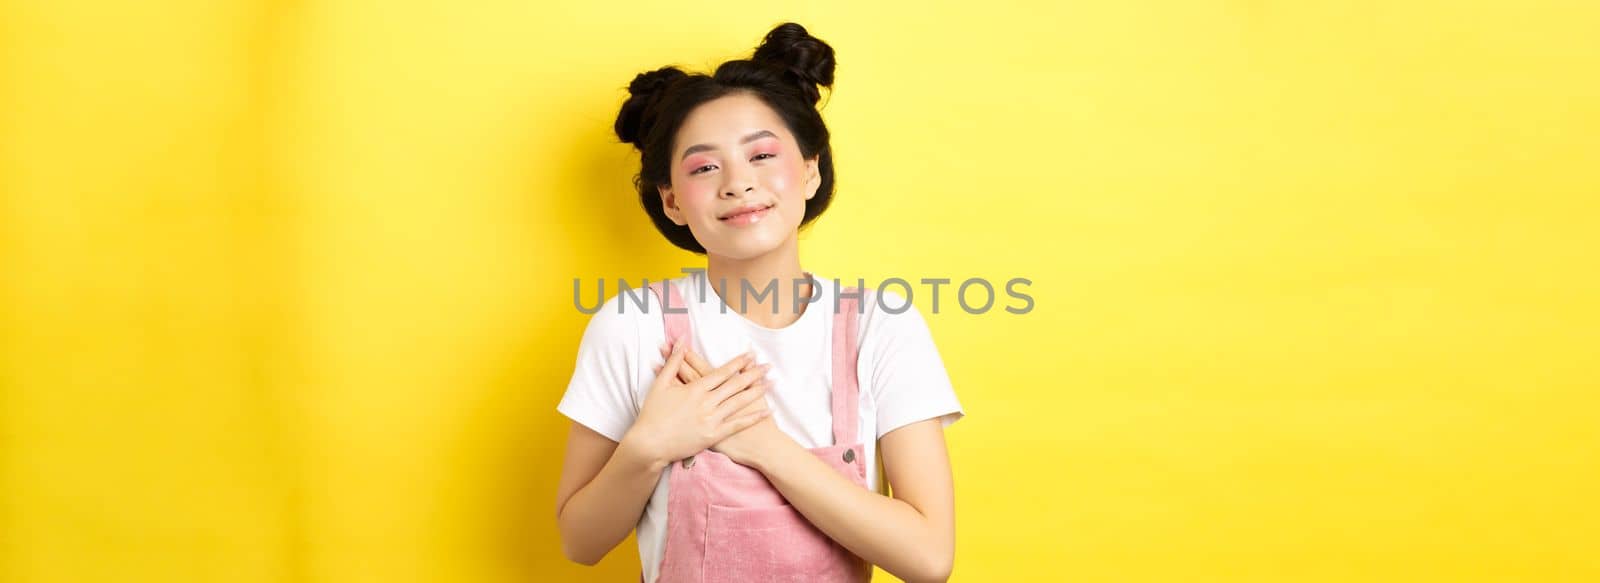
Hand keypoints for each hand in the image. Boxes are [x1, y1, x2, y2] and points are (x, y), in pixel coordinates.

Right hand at [620, 339, 770, 467]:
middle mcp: (706, 403)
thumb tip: (680, 340)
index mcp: (695, 389)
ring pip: (739, 402)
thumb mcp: (660, 384)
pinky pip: (737, 425)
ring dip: (756, 392)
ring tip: (771, 383)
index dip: (738, 363)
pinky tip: (766, 412)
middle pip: (735, 385)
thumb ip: (673, 361)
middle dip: (753, 374)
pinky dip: (752, 418)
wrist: (649, 444)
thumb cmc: (652, 414)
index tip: (751, 355)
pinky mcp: (713, 436)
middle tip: (768, 366)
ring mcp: (711, 420)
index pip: (722, 372)